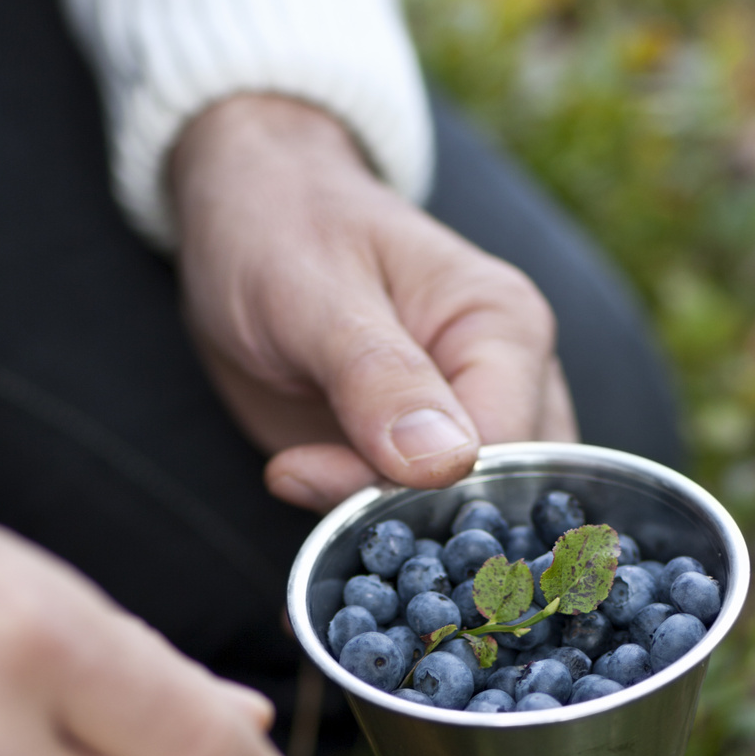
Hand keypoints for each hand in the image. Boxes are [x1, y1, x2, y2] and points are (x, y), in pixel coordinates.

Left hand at [170, 94, 576, 510]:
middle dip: (411, 527)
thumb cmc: (280, 226)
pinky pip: (419, 525)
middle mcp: (512, 384)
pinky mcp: (424, 464)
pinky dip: (368, 538)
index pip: (503, 449)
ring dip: (388, 541)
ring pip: (464, 526)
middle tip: (312, 500)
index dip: (424, 489)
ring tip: (304, 501)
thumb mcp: (314, 293)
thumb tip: (442, 465)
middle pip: (497, 501)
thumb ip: (377, 377)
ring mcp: (472, 429)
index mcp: (507, 329)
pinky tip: (307, 511)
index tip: (321, 475)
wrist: (242, 214)